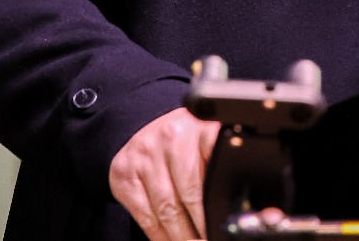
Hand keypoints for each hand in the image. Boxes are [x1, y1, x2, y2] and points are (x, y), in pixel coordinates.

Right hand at [109, 106, 221, 240]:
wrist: (146, 128)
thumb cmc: (185, 142)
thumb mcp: (208, 143)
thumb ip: (221, 166)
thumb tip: (234, 208)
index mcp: (202, 128)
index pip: (217, 167)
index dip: (219, 205)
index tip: (222, 227)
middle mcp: (172, 138)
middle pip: (192, 195)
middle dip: (202, 227)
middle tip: (209, 239)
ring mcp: (145, 155)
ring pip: (167, 210)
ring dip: (182, 237)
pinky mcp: (124, 174)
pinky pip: (145, 216)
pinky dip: (159, 236)